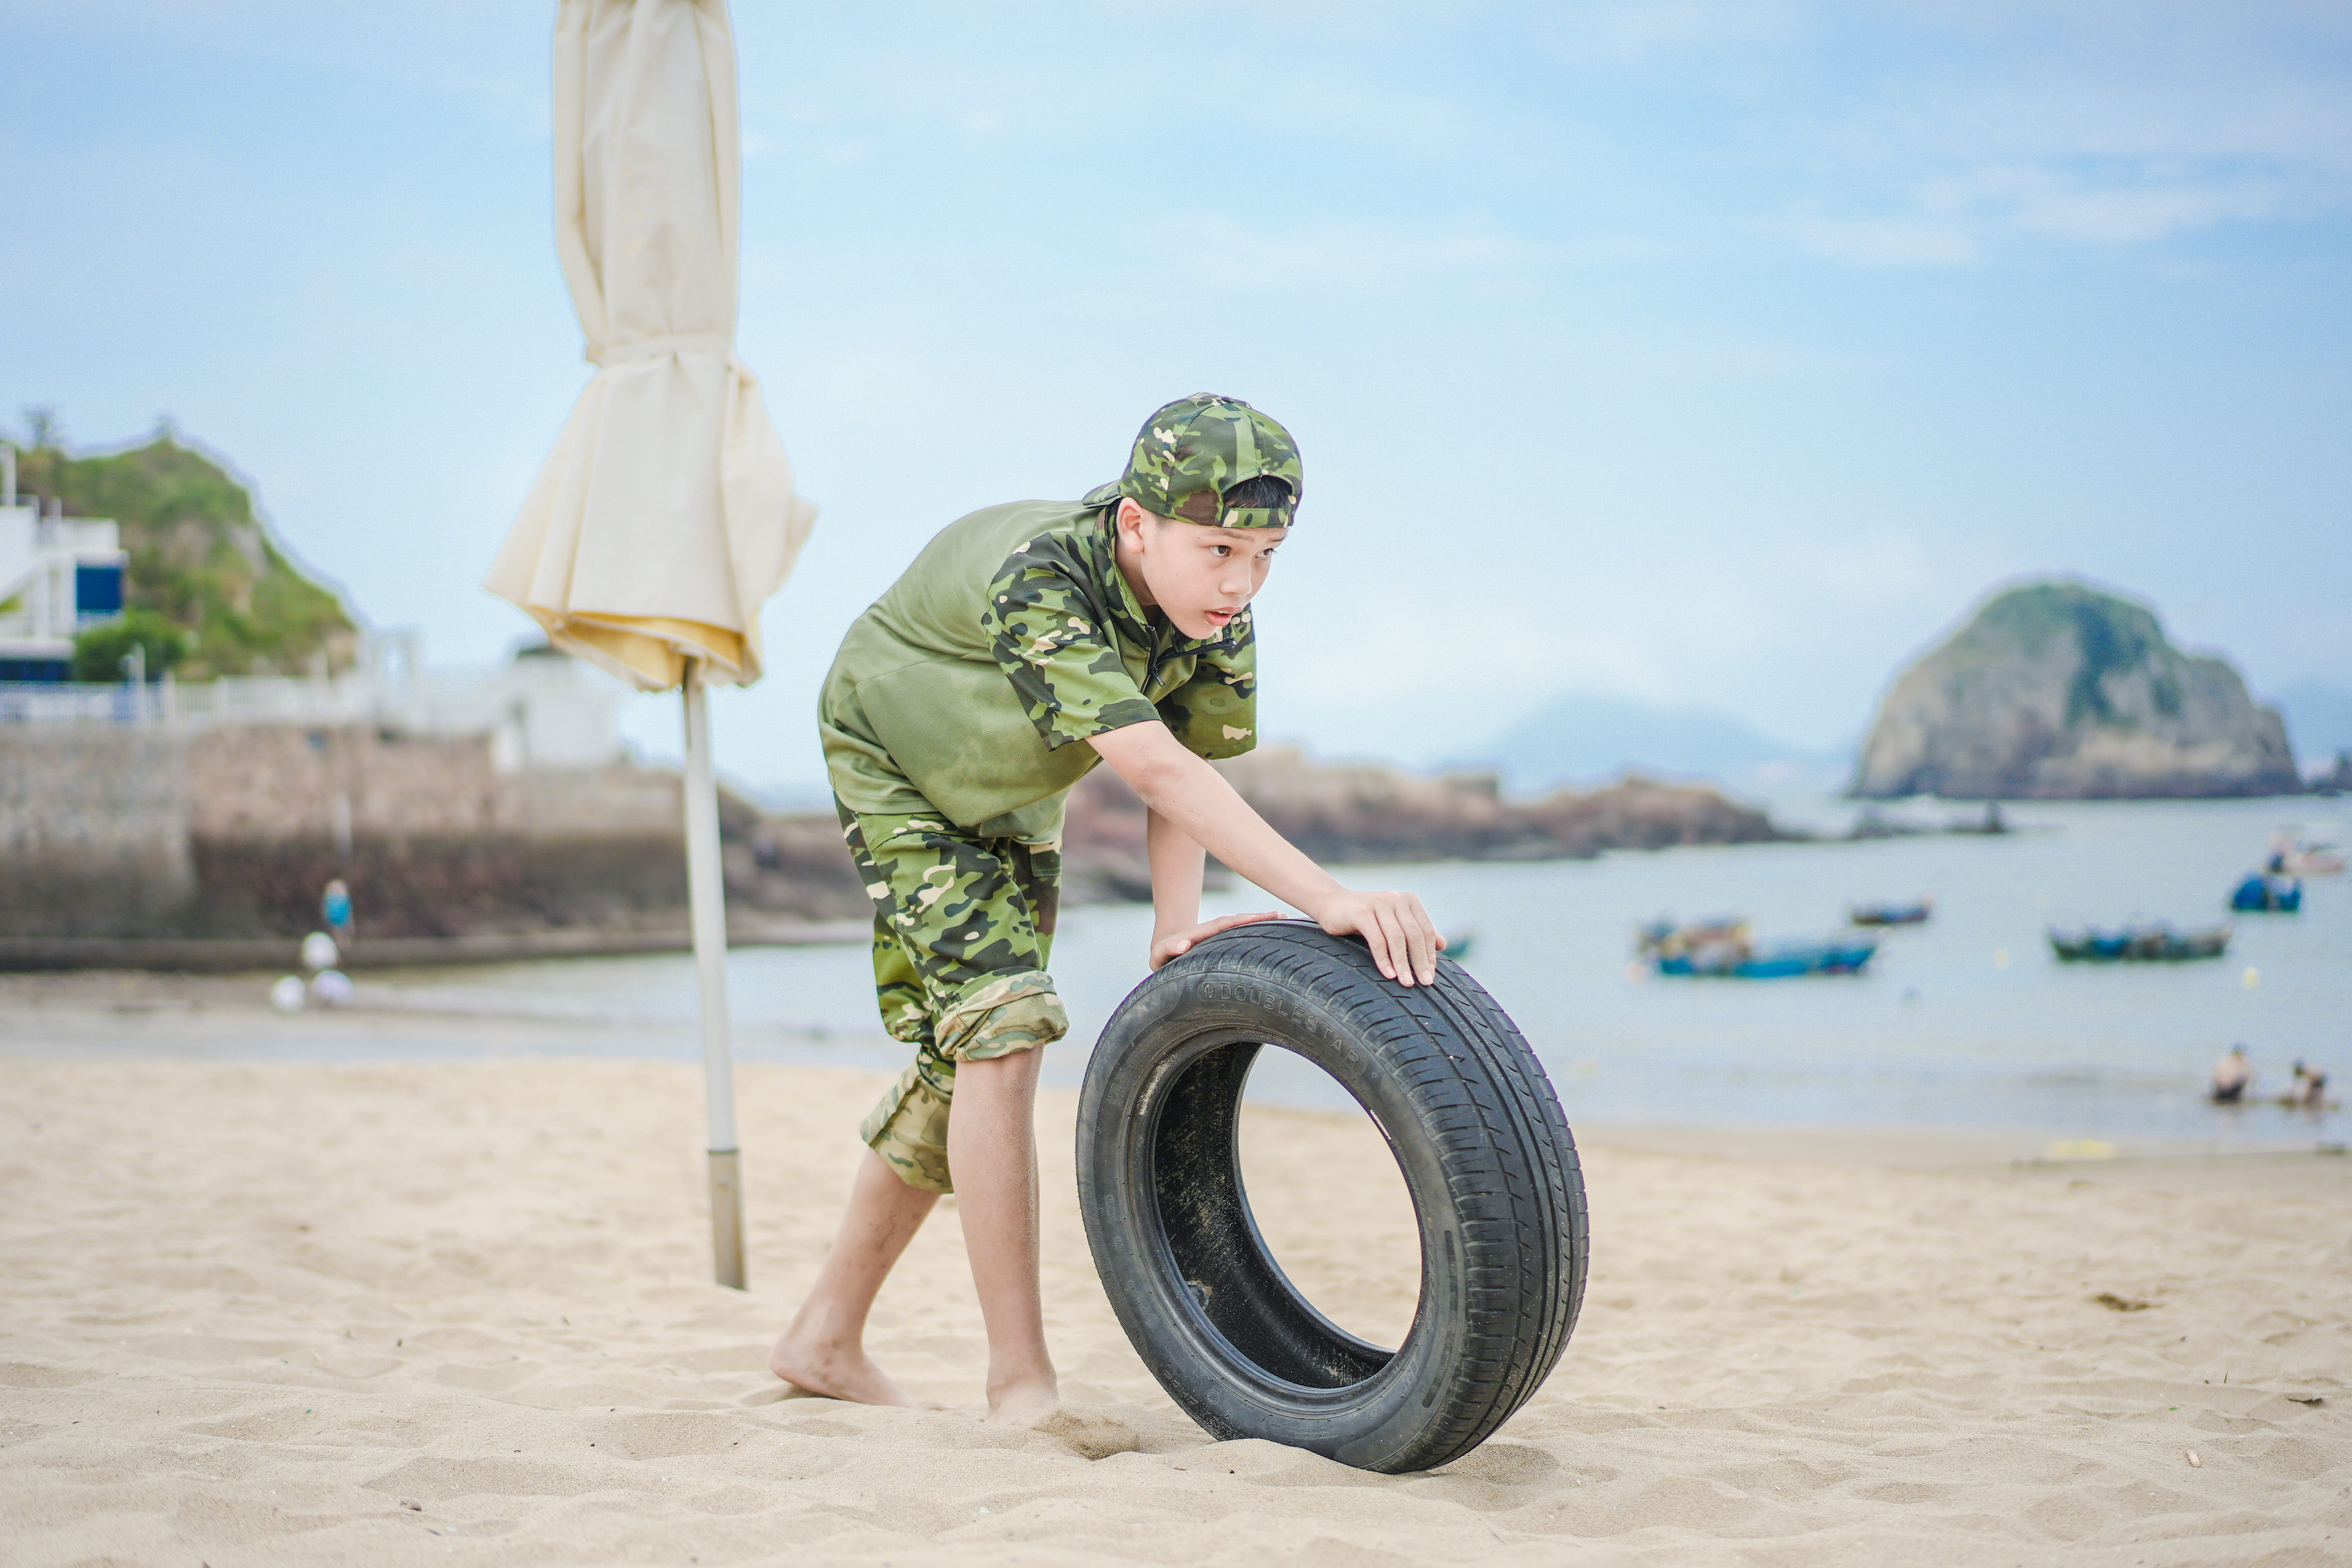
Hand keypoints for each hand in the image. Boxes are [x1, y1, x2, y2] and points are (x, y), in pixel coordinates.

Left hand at [1149, 910, 1283, 970]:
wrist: (1167, 946)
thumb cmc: (1163, 955)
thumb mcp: (1161, 954)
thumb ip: (1169, 949)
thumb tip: (1182, 945)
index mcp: (1200, 934)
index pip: (1221, 925)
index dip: (1237, 922)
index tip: (1253, 919)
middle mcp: (1212, 930)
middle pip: (1236, 921)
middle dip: (1257, 918)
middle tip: (1279, 915)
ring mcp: (1219, 934)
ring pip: (1242, 925)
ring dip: (1261, 920)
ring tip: (1283, 917)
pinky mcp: (1224, 940)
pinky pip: (1242, 931)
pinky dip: (1257, 927)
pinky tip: (1275, 925)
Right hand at [1309, 888, 1442, 985]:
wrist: (1332, 904)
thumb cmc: (1365, 918)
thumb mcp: (1393, 922)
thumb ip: (1416, 931)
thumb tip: (1443, 945)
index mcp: (1408, 901)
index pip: (1425, 931)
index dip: (1430, 954)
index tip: (1430, 975)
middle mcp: (1396, 899)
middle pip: (1414, 935)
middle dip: (1420, 961)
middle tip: (1425, 983)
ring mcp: (1379, 903)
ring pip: (1397, 938)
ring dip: (1403, 964)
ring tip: (1406, 983)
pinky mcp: (1361, 912)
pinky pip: (1377, 940)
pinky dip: (1384, 959)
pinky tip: (1388, 974)